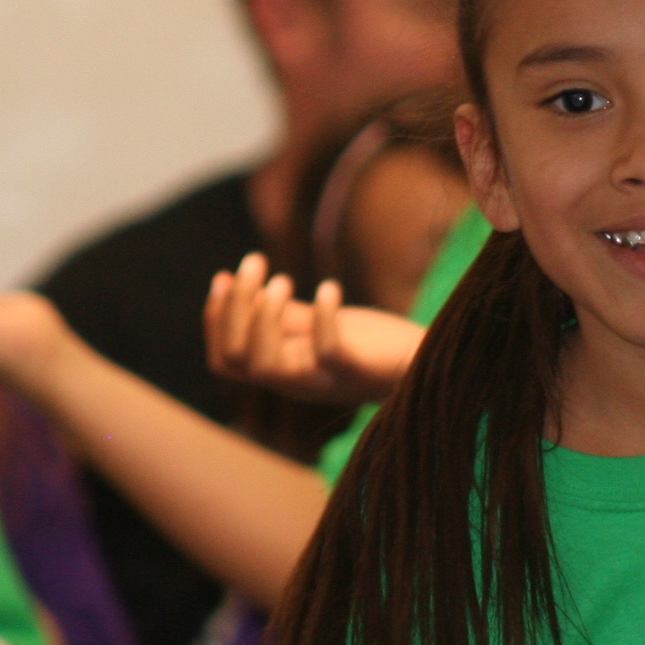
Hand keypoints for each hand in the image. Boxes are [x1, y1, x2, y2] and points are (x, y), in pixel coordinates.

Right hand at [205, 253, 424, 405]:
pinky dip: (324, 317)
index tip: (224, 276)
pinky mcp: (356, 372)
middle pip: (235, 358)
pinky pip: (327, 352)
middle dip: (234, 307)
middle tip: (255, 262)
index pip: (224, 360)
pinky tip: (330, 287)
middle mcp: (295, 382)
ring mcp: (323, 380)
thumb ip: (283, 314)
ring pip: (265, 364)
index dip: (215, 320)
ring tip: (284, 277)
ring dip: (264, 316)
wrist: (429, 364)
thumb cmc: (373, 346)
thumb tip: (234, 282)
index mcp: (283, 371)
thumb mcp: (319, 326)